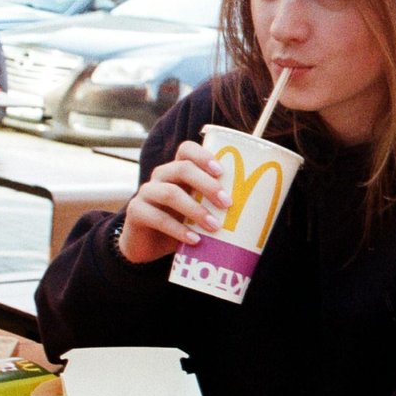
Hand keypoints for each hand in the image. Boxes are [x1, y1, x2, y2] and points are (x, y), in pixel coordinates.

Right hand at [117, 141, 230, 263]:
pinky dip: (178, 229)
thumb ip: (217, 204)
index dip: (203, 156)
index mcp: (178, 170)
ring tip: (215, 227)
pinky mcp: (136, 212)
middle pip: (182, 169)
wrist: (148, 245)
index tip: (222, 172)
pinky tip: (194, 240)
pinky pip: (157, 217)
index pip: (187, 150)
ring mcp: (146, 192)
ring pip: (170, 193)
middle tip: (228, 203)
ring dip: (196, 210)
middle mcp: (161, 176)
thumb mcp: (200, 210)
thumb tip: (260, 209)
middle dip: (207, 185)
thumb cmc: (182, 223)